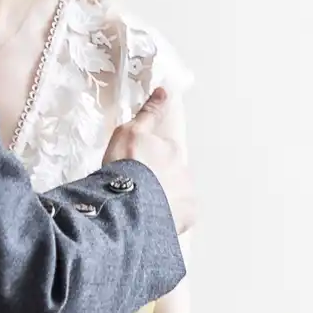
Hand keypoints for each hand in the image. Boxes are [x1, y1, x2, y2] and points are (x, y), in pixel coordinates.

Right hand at [103, 86, 196, 234]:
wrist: (126, 206)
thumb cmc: (126, 166)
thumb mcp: (130, 132)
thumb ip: (149, 113)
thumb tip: (165, 91)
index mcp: (174, 151)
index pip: (167, 152)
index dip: (150, 160)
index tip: (136, 168)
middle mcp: (186, 173)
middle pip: (172, 175)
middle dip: (158, 181)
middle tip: (135, 189)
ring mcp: (187, 198)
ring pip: (175, 197)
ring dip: (163, 200)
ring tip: (139, 208)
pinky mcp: (185, 220)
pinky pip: (176, 218)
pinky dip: (166, 218)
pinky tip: (148, 220)